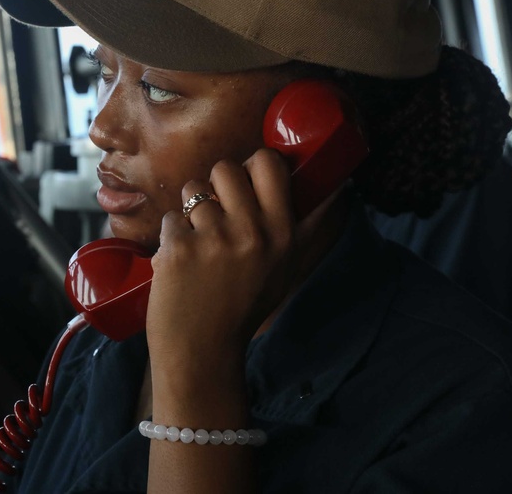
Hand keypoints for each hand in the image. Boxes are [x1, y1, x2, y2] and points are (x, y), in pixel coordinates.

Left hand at [145, 150, 331, 378]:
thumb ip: (303, 226)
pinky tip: (181, 262)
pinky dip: (171, 236)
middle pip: (226, 167)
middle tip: (217, 212)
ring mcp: (215, 238)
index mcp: (283, 232)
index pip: (269, 163)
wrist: (203, 349)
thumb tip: (340, 185)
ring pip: (192, 189)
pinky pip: (170, 218)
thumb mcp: (287, 267)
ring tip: (198, 240)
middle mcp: (253, 231)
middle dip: (216, 184)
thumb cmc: (244, 306)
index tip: (248, 181)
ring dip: (190, 210)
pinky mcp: (179, 247)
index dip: (253, 166)